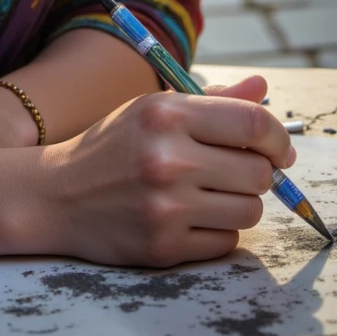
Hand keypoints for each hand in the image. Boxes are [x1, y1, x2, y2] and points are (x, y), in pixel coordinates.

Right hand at [35, 74, 296, 269]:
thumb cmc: (115, 146)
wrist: (58, 195)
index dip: (278, 138)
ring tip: (211, 194)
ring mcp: (166, 206)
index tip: (279, 149)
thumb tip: (264, 89)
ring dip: (240, 204)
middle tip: (237, 172)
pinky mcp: (164, 246)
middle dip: (258, 174)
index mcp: (167, 113)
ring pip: (250, 211)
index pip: (253, 125)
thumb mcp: (155, 109)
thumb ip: (213, 101)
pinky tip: (191, 217)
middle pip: (259, 173)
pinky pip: (227, 242)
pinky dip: (219, 231)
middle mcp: (168, 158)